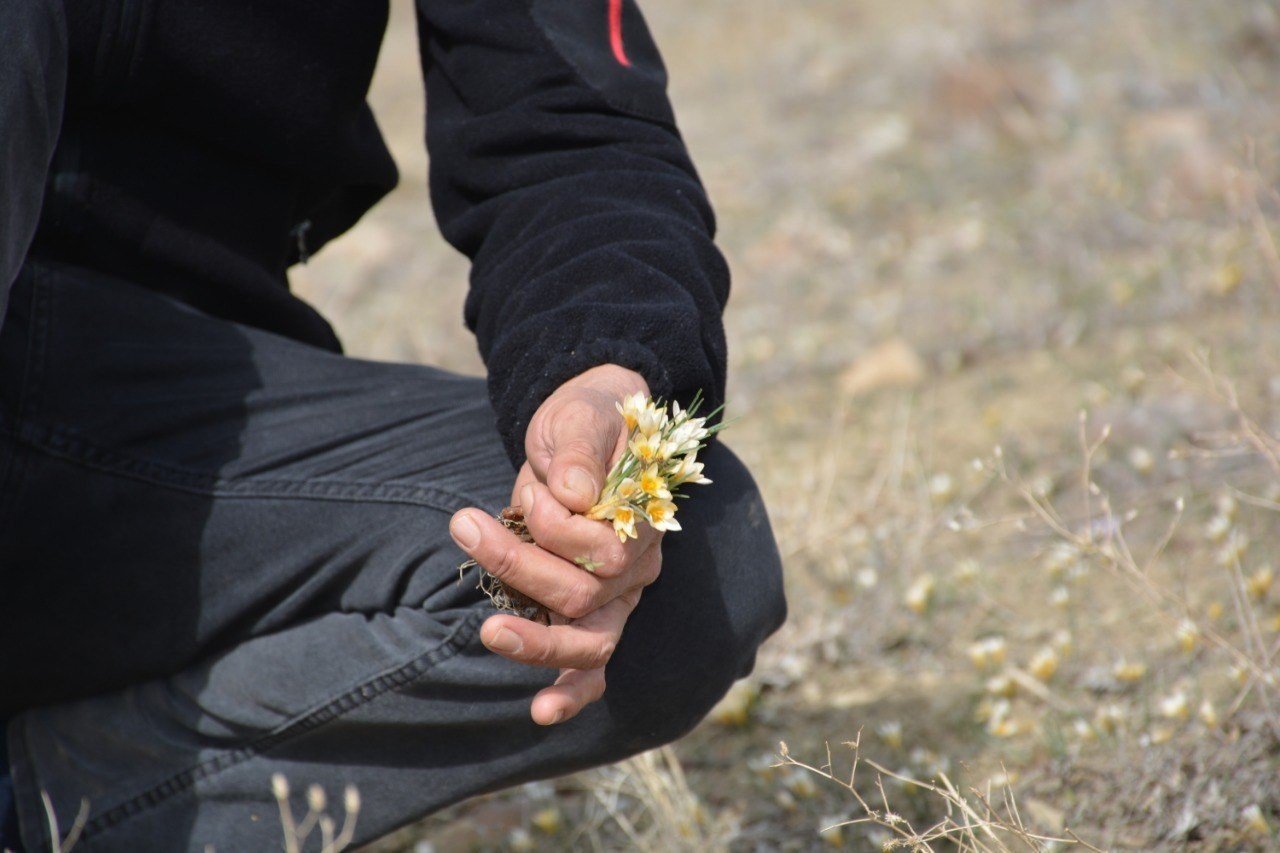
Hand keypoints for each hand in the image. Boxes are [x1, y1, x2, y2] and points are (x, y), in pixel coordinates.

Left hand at [449, 365, 663, 724]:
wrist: (584, 428)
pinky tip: (540, 712)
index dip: (555, 528)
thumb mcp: (578, 419)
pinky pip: (590, 667)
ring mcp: (614, 599)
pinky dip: (570, 692)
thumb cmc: (583, 422)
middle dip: (520, 569)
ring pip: (588, 643)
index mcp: (642, 520)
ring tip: (488, 631)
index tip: (527, 491)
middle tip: (466, 527)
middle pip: (584, 597)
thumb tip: (572, 493)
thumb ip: (579, 452)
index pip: (603, 549)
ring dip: (535, 642)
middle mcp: (635, 568)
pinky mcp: (587, 615)